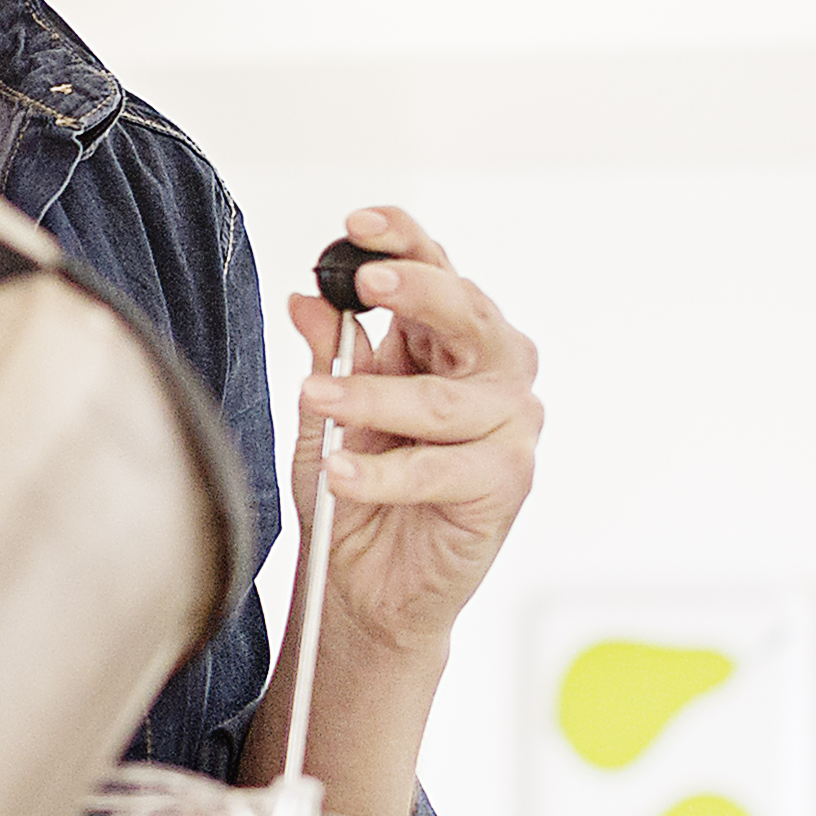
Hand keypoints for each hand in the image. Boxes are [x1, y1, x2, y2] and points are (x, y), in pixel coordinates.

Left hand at [284, 205, 539, 668]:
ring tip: (317, 398)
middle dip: (416, 291)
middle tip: (365, 283)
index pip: (436, 272)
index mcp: (447, 342)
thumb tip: (308, 298)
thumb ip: (329, 354)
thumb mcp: (326, 413)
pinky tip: (344, 474)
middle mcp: (489, 374)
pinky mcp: (508, 483)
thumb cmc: (354, 495)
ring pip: (443, 400)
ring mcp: (507, 426)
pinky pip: (445, 469)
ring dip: (374, 397)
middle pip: (466, 314)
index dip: (403, 242)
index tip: (358, 225)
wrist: (365, 589)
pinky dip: (389, 473)